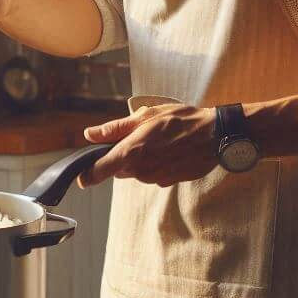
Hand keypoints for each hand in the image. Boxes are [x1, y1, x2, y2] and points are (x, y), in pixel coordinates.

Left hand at [79, 103, 218, 186]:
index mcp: (131, 152)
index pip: (99, 171)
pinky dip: (154, 164)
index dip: (87, 174)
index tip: (82, 175)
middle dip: (121, 156)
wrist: (215, 136)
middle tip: (137, 136)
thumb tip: (90, 134)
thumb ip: (115, 128)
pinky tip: (168, 150)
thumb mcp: (145, 116)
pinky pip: (151, 174)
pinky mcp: (168, 182)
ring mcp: (155, 178)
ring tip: (157, 140)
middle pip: (118, 169)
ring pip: (135, 171)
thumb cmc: (181, 120)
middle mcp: (141, 170)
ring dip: (139, 159)